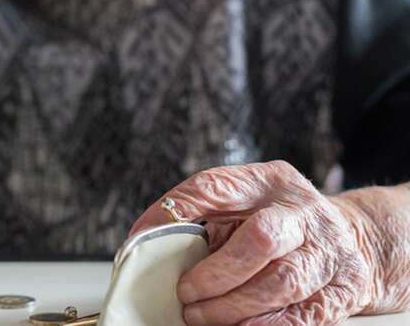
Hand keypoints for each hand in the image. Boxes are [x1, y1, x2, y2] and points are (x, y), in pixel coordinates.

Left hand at [130, 161, 378, 325]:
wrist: (350, 239)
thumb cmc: (277, 222)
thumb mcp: (241, 203)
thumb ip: (200, 215)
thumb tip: (144, 241)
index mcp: (267, 182)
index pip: (216, 186)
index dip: (177, 211)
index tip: (145, 239)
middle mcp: (301, 212)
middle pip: (262, 238)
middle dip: (216, 273)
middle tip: (186, 293)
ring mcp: (327, 250)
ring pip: (283, 282)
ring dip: (234, 306)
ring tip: (202, 316)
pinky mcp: (342, 289)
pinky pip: (304, 316)